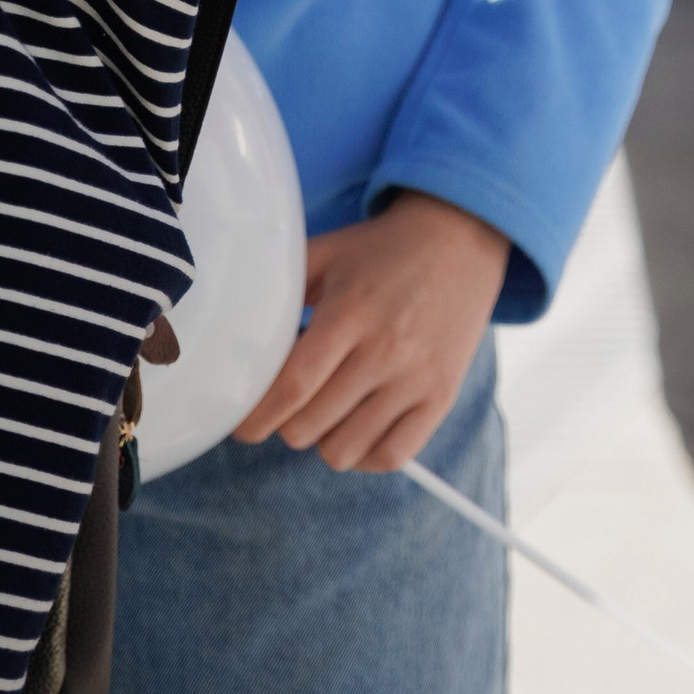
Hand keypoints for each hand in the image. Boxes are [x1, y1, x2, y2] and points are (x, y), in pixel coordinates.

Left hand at [234, 189, 511, 472]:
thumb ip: (279, 288)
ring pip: (345, 451)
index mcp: (351, 311)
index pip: (292, 387)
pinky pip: (393, 456)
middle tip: (289, 407)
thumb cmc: (384, 249)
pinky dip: (365, 456)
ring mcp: (417, 376)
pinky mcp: (443, 395)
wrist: (463, 236)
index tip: (242, 424)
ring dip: (323, 441)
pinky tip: (357, 430)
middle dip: (285, 425)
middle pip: (310, 425)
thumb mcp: (328, 253)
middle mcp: (386, 348)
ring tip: (326, 414)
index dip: (256, 417)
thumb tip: (229, 330)